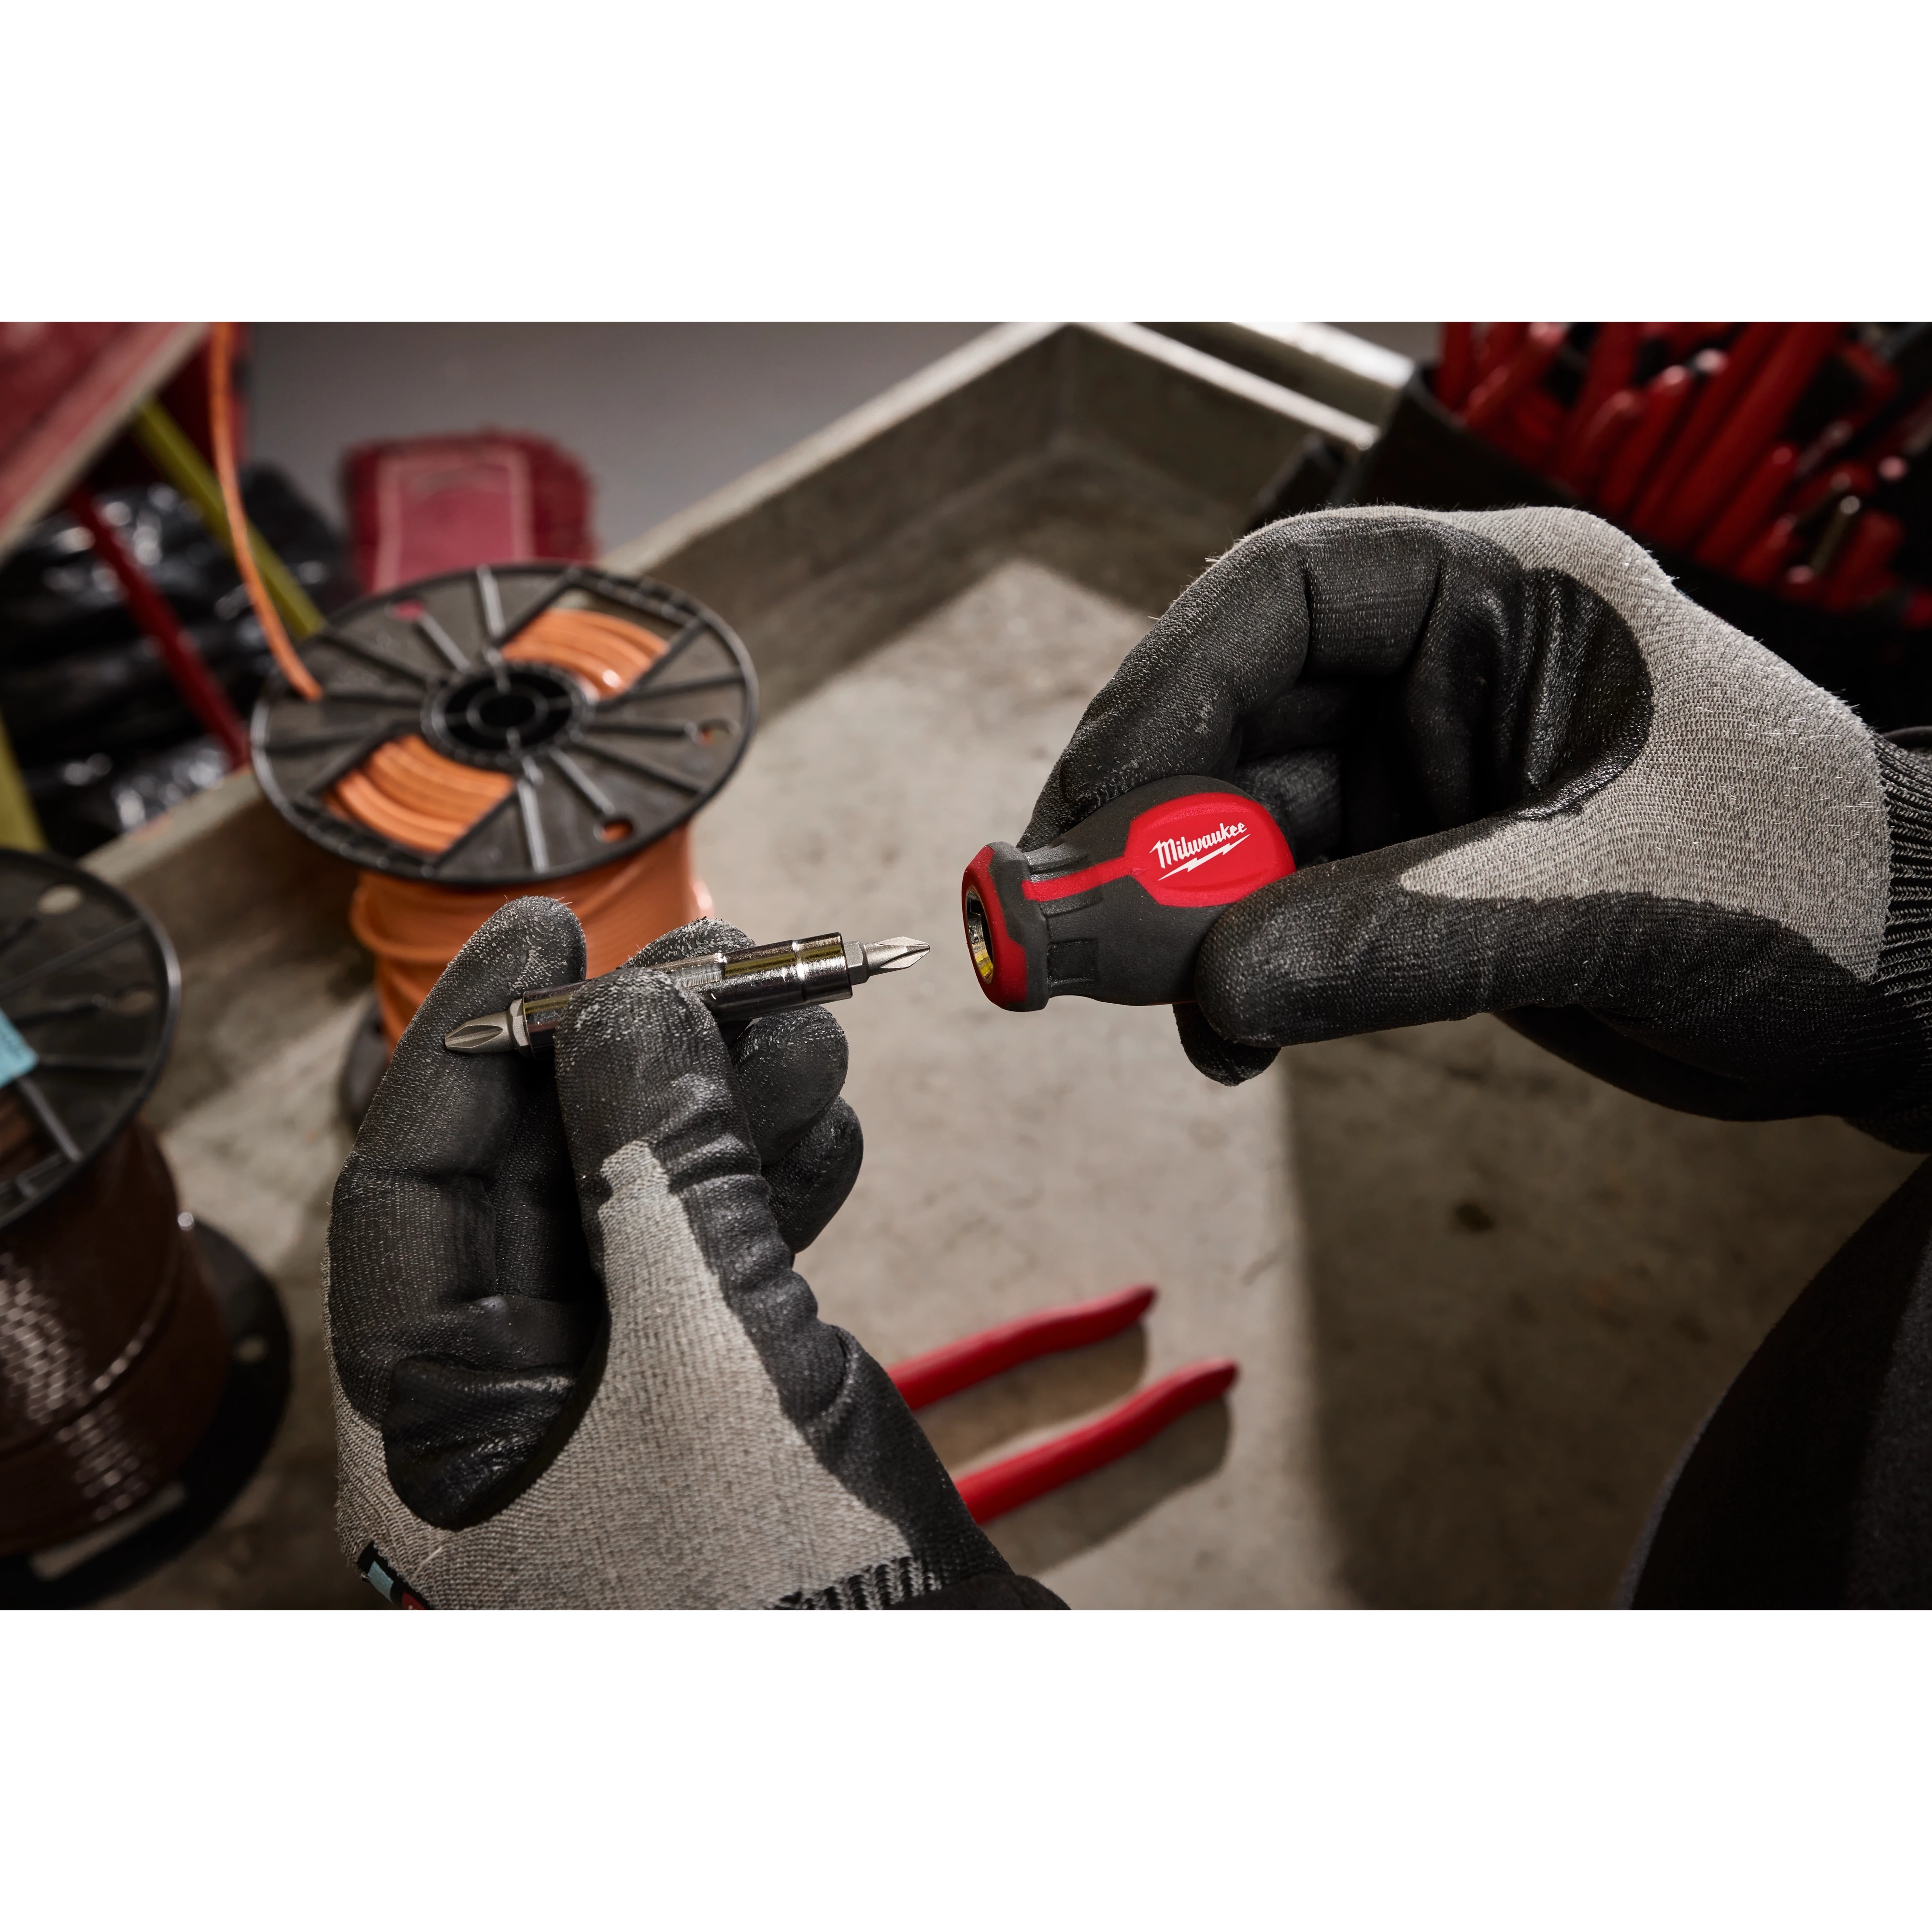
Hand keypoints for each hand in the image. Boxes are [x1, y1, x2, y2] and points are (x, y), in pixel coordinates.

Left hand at [326, 901, 1018, 1608]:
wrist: (927, 1691)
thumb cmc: (782, 1592)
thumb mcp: (705, 1353)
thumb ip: (659, 1166)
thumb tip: (638, 1002)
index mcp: (435, 1420)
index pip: (412, 1183)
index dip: (477, 1041)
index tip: (549, 933)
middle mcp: (509, 1404)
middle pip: (545, 1173)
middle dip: (640, 1055)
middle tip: (727, 958)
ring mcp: (617, 1398)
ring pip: (646, 1201)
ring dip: (727, 1104)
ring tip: (810, 1026)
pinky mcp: (713, 1397)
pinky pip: (719, 1255)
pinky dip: (775, 1180)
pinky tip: (829, 1124)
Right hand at [1026, 506, 1931, 1145]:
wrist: (1898, 990)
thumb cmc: (1806, 887)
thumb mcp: (1601, 896)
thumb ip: (1395, 936)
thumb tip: (1207, 995)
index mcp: (1505, 600)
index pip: (1283, 599)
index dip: (1165, 693)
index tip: (1094, 810)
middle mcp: (1445, 677)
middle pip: (1233, 725)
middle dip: (1139, 828)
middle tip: (1042, 930)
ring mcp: (1423, 785)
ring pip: (1242, 837)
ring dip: (1170, 917)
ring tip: (1116, 991)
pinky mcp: (1416, 883)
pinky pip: (1282, 919)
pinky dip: (1236, 975)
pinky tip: (1226, 1035)